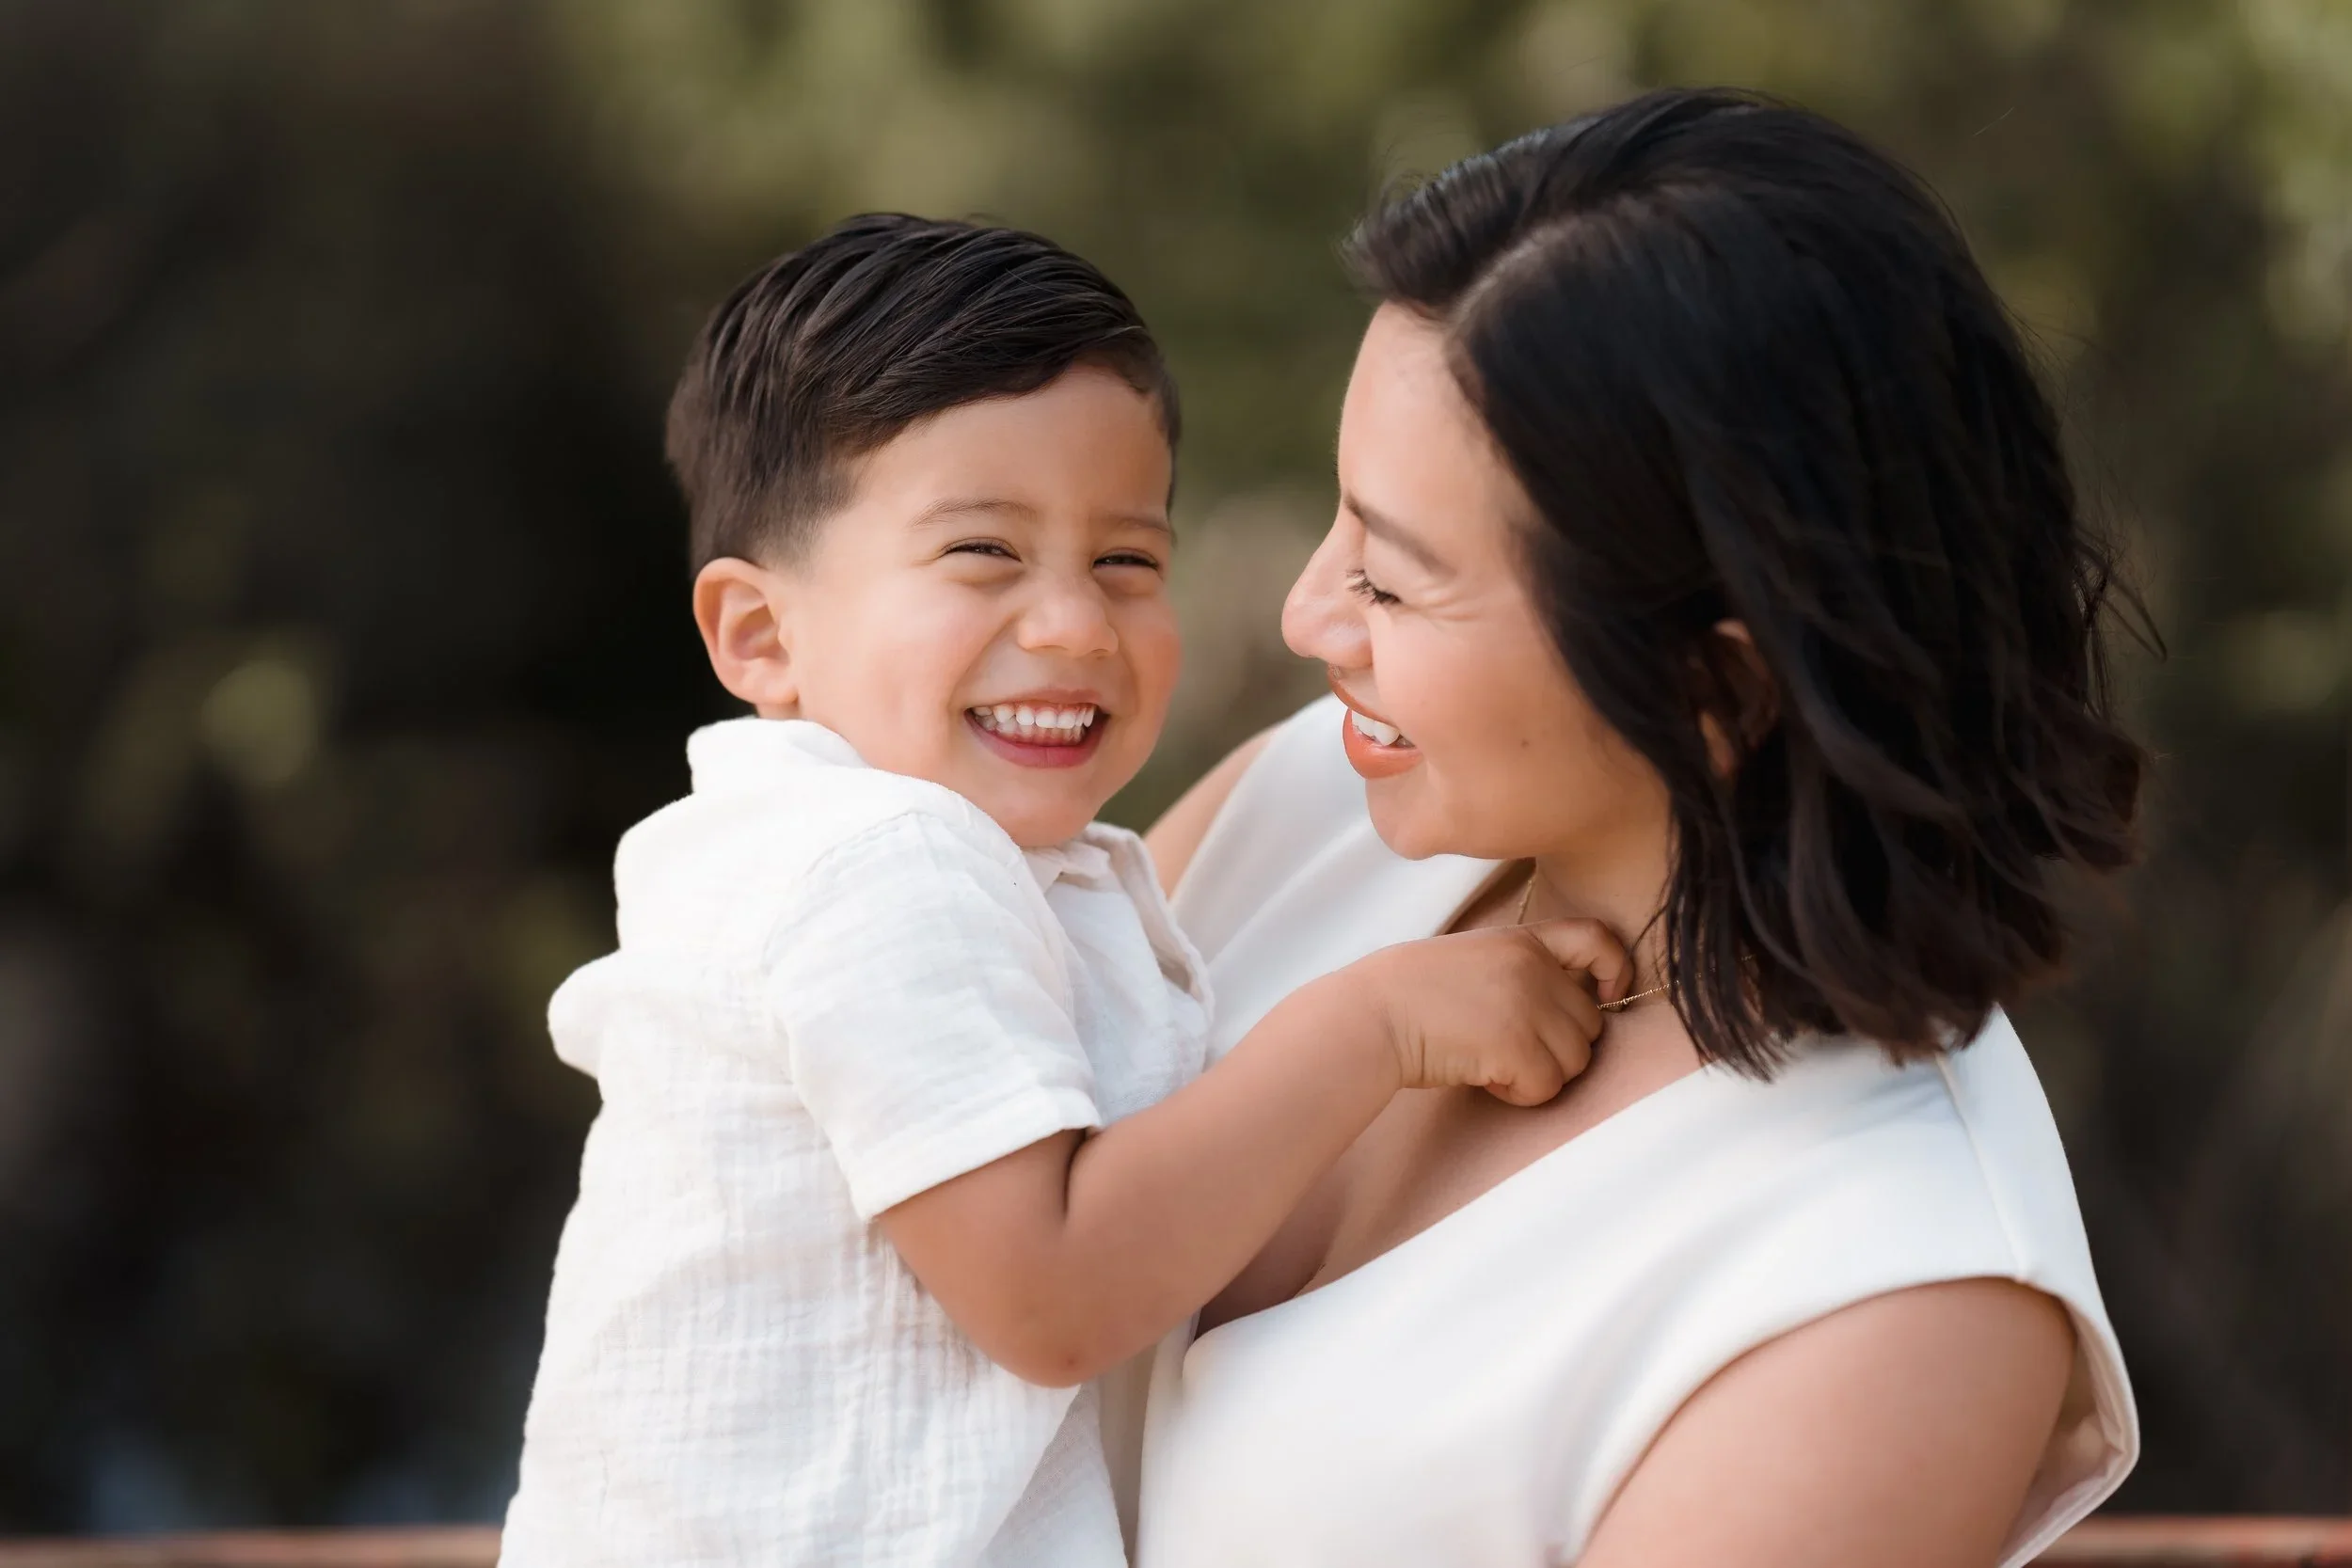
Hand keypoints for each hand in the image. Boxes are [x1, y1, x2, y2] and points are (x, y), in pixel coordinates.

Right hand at [1354, 918, 1633, 1105]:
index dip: (1616, 970)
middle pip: (1590, 1025)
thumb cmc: (1411, 995)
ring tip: (1491, 1064)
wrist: (1372, 1015)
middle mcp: (1533, 968)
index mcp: (1522, 941)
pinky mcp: (1517, 1045)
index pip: (1598, 939)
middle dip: (1558, 1048)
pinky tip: (1484, 1078)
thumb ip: (1523, 971)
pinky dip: (1519, 1094)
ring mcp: (1528, 1006)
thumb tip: (1572, 1009)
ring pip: (1575, 1062)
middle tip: (1508, 1051)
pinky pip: (1547, 1087)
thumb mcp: (1475, 959)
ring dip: (1539, 1074)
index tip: (1607, 996)